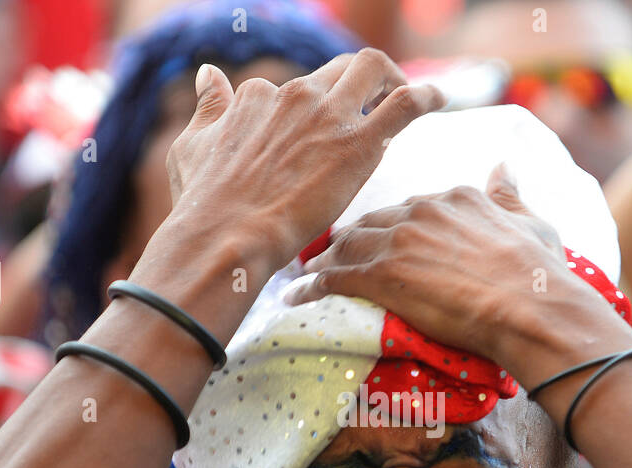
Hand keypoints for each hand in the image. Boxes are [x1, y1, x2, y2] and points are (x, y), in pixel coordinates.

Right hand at [163, 50, 444, 270]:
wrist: (229, 235)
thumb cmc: (206, 205)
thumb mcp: (192, 147)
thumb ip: (208, 109)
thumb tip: (207, 74)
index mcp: (261, 96)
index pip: (300, 89)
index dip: (319, 109)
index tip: (329, 132)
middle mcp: (296, 95)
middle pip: (341, 69)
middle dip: (364, 82)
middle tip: (378, 107)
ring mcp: (329, 116)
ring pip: (374, 70)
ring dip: (395, 79)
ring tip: (411, 99)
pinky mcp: (357, 142)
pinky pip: (405, 102)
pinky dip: (427, 95)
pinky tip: (439, 101)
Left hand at [283, 163, 631, 379]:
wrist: (531, 308)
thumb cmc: (539, 275)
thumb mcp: (531, 224)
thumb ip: (509, 196)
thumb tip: (504, 167)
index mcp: (454, 198)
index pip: (408, 207)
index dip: (390, 225)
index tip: (379, 238)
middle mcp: (421, 210)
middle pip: (371, 222)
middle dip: (349, 238)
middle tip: (330, 253)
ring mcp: (399, 241)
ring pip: (346, 246)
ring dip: (324, 260)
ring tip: (307, 273)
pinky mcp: (382, 275)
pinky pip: (334, 277)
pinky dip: (311, 287)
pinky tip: (296, 296)